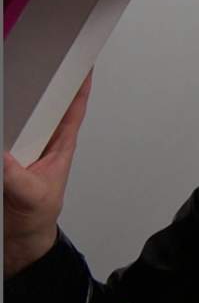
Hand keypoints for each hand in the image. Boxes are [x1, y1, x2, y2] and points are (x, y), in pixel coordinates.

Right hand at [4, 68, 93, 275]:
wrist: (18, 239)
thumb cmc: (36, 217)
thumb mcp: (32, 196)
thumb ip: (18, 178)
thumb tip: (6, 159)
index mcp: (59, 146)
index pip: (74, 109)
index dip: (81, 85)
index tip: (86, 63)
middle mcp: (40, 142)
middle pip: (43, 106)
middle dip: (42, 84)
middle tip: (37, 63)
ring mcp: (20, 148)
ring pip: (18, 117)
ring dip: (13, 104)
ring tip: (8, 86)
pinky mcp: (3, 157)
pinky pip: (2, 134)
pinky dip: (1, 126)